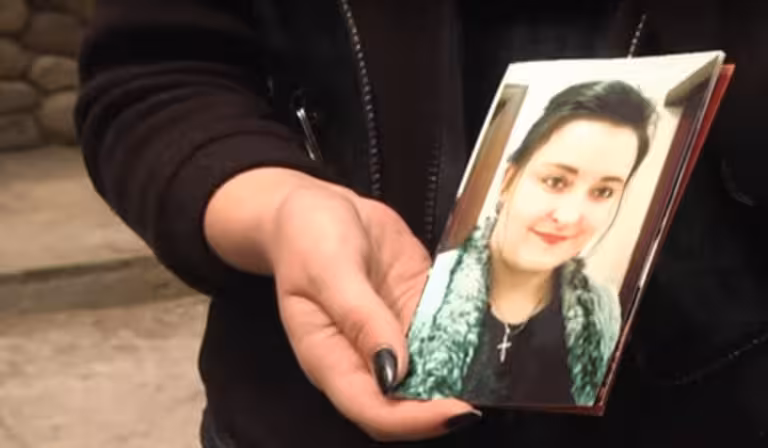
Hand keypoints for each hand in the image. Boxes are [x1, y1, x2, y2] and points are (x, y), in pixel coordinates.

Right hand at [205, 168, 477, 440]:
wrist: (318, 209)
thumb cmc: (307, 238)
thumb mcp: (328, 270)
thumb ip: (360, 319)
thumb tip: (394, 374)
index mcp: (331, 358)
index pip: (373, 410)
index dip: (414, 421)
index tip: (457, 410)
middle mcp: (365, 358)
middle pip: (406, 405)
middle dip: (443, 407)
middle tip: (486, 393)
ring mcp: (395, 337)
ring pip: (431, 375)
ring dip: (461, 377)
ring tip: (496, 373)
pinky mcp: (416, 313)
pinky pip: (444, 336)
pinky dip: (467, 341)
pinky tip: (490, 335)